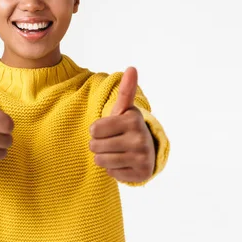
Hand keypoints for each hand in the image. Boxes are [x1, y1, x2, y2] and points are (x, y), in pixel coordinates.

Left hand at [89, 67, 154, 182]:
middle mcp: (140, 138)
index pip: (94, 129)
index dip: (96, 130)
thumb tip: (132, 67)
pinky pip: (111, 174)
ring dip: (103, 158)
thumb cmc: (127, 127)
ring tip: (115, 152)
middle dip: (98, 145)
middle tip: (111, 142)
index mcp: (133, 119)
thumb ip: (126, 90)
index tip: (108, 128)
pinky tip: (123, 163)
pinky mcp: (141, 174)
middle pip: (95, 147)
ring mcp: (142, 157)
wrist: (146, 150)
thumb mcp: (124, 109)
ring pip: (101, 161)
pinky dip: (113, 170)